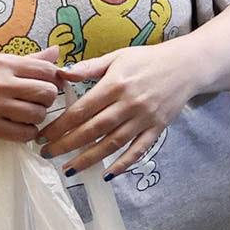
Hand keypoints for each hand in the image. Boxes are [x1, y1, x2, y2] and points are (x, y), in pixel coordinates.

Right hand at [0, 53, 60, 144]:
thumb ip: (27, 60)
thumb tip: (57, 52)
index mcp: (3, 63)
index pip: (47, 69)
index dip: (53, 80)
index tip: (45, 86)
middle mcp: (1, 82)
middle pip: (48, 93)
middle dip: (46, 101)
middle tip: (34, 104)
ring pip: (39, 115)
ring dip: (36, 119)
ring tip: (23, 117)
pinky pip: (25, 133)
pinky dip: (26, 134)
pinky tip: (16, 129)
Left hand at [39, 41, 208, 177]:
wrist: (186, 66)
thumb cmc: (148, 59)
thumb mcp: (117, 56)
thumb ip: (89, 67)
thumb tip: (60, 74)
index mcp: (115, 84)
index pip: (82, 109)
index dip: (61, 124)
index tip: (44, 134)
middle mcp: (129, 103)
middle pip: (93, 129)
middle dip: (67, 144)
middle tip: (47, 153)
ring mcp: (144, 118)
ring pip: (112, 143)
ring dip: (89, 158)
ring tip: (69, 168)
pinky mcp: (156, 128)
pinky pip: (138, 150)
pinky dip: (123, 164)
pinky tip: (107, 174)